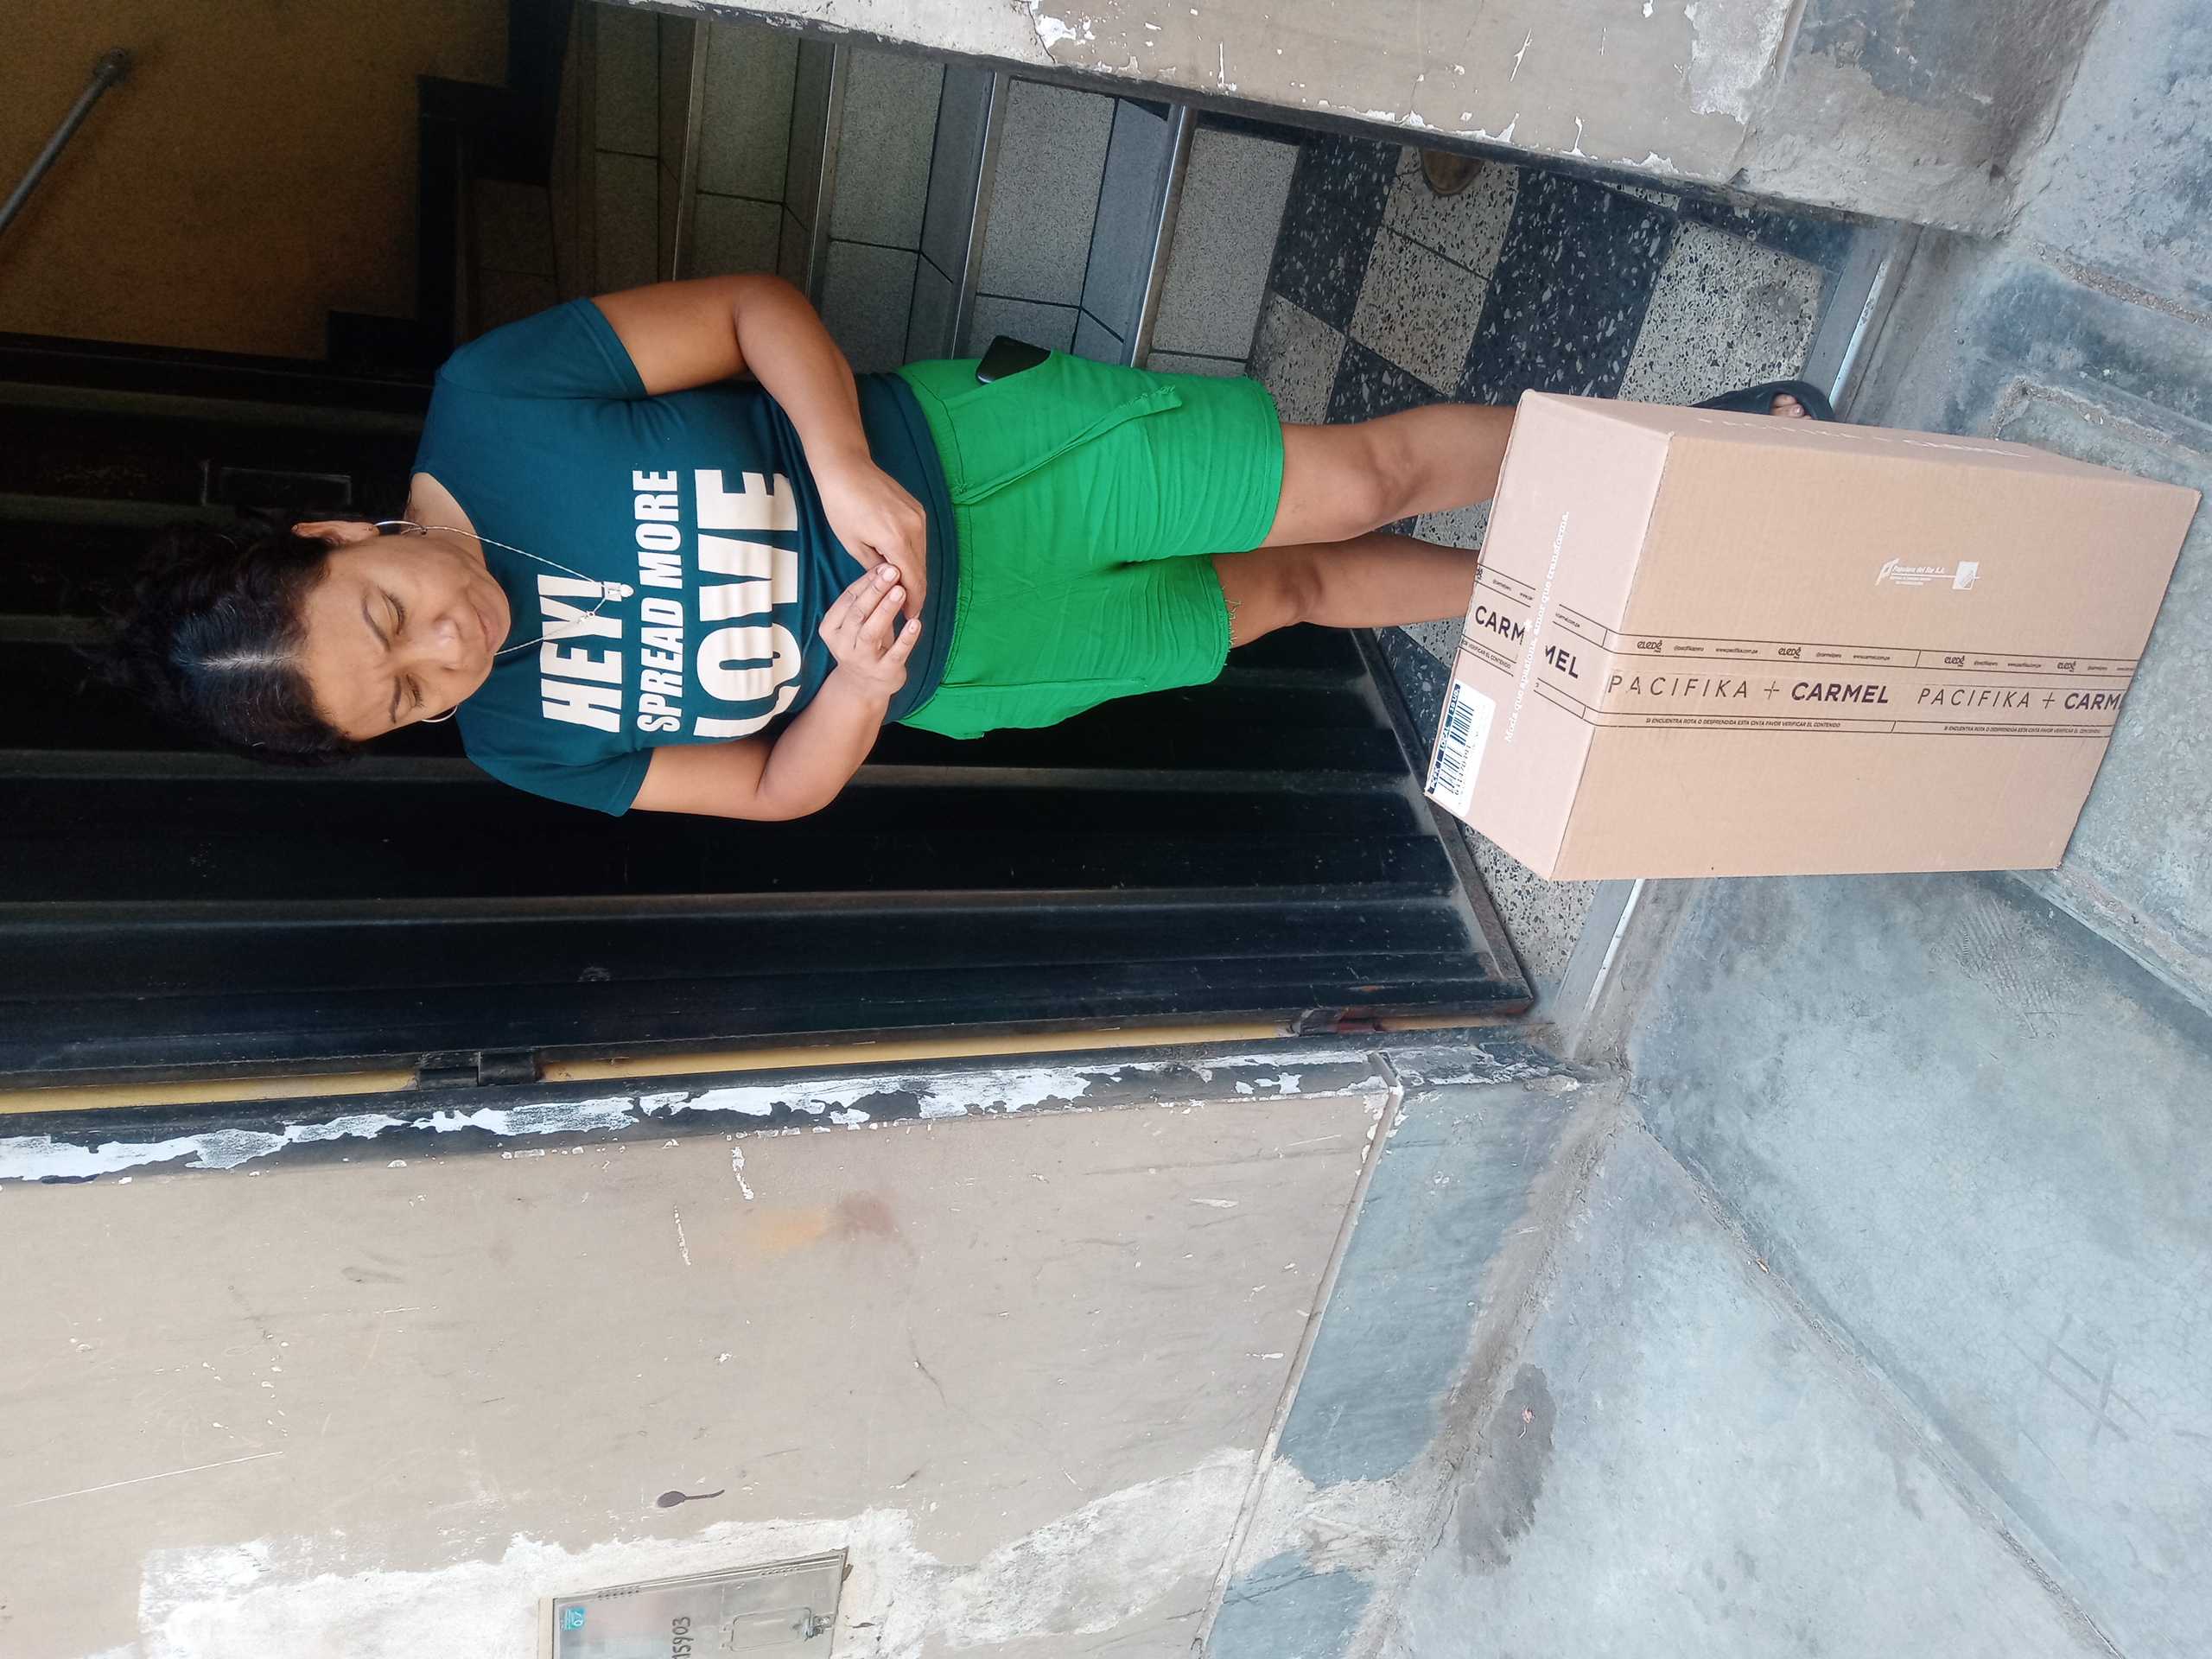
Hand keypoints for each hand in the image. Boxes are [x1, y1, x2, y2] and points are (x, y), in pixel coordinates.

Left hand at [815, 452, 927, 620]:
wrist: (846, 467)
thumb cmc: (841, 505)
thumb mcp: (852, 543)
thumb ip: (875, 568)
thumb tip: (890, 585)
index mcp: (897, 540)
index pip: (914, 580)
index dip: (914, 602)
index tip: (911, 618)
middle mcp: (915, 529)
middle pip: (921, 569)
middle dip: (916, 591)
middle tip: (908, 610)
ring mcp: (919, 517)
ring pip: (922, 555)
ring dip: (914, 573)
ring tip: (904, 591)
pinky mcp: (917, 510)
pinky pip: (919, 540)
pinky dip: (912, 555)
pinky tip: (902, 564)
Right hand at [820, 564, 920, 700]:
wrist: (863, 686)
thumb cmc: (862, 644)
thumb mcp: (856, 623)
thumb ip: (867, 599)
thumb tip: (884, 566)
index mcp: (831, 628)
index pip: (848, 599)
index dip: (866, 581)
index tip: (884, 565)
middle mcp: (843, 644)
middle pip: (858, 613)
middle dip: (875, 591)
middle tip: (892, 571)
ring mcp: (862, 660)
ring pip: (872, 632)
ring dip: (887, 610)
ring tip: (901, 591)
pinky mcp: (884, 672)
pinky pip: (896, 653)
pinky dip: (906, 638)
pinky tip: (916, 623)